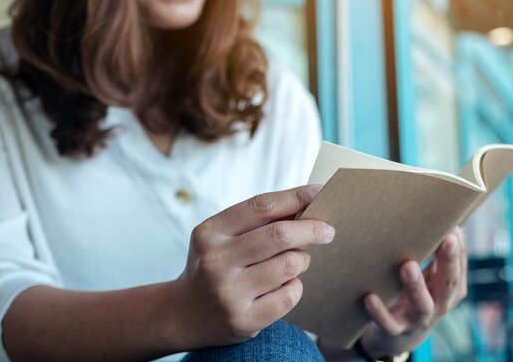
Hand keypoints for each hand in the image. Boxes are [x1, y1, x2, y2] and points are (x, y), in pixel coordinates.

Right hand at [171, 185, 334, 349]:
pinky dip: (295, 286)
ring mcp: (229, 293)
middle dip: (311, 229)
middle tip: (327, 230)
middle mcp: (215, 261)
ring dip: (302, 259)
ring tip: (297, 260)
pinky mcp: (244, 320)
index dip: (295, 196)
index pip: (261, 206)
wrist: (184, 314)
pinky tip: (286, 285)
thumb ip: (256, 221)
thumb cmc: (214, 265)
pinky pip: (289, 295)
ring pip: (289, 265)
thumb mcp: (221, 237)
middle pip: (279, 235)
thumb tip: (305, 204)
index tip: (319, 192)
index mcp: (209, 232)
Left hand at [360, 227, 466, 356]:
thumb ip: (433, 251)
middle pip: (449, 284)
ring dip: (416, 286)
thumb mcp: (429, 275)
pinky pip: (389, 324)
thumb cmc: (415, 294)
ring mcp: (418, 319)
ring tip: (407, 266)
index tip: (454, 227)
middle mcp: (439, 304)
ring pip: (422, 305)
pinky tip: (370, 298)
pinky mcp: (395, 330)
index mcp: (450, 288)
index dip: (459, 249)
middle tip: (446, 239)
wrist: (397, 336)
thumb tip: (436, 215)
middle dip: (448, 261)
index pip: (459, 266)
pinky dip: (380, 312)